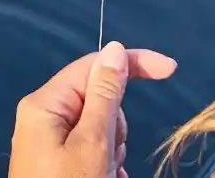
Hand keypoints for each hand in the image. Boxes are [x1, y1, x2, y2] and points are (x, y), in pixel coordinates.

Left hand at [9, 41, 176, 177]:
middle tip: (110, 158)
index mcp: (45, 104)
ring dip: (114, 150)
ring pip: (101, 128)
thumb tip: (115, 50)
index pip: (94, 65)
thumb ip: (105, 95)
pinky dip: (107, 165)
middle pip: (98, 99)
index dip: (133, 63)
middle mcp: (44, 117)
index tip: (170, 70)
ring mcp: (50, 142)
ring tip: (105, 176)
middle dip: (117, 126)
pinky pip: (94, 150)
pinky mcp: (59, 164)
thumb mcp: (92, 144)